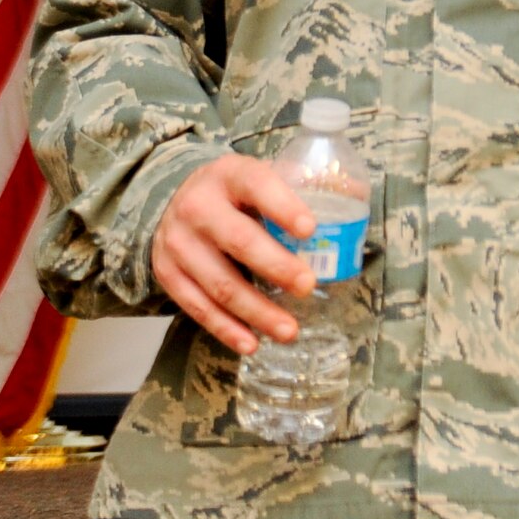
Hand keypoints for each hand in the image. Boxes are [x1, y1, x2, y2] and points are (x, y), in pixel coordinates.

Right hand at [151, 153, 316, 355]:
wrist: (172, 200)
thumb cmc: (234, 193)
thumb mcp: (256, 177)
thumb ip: (294, 190)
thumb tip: (352, 205)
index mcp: (229, 175)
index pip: (258, 185)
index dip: (284, 208)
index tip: (311, 230)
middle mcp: (198, 207)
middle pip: (239, 241)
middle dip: (277, 267)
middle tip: (308, 286)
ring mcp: (178, 242)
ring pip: (220, 283)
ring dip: (257, 311)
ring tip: (289, 330)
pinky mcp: (167, 273)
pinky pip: (197, 306)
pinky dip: (226, 328)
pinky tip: (252, 343)